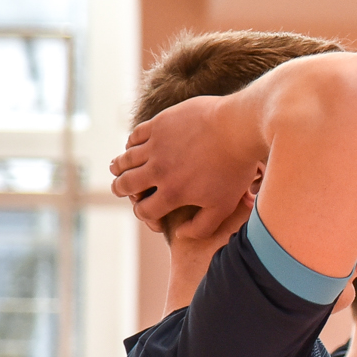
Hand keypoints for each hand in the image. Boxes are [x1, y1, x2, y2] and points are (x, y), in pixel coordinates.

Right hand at [109, 97, 261, 239]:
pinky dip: (130, 144)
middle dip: (120, 189)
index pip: (144, 210)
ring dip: (119, 167)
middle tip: (119, 188)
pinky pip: (135, 135)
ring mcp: (157, 145)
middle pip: (126, 184)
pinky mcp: (160, 124)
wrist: (239, 128)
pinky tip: (132, 147)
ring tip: (117, 169)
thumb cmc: (235, 169)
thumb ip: (202, 226)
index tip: (146, 211)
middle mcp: (159, 170)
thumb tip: (179, 232)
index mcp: (173, 192)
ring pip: (126, 159)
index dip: (143, 215)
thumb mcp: (225, 206)